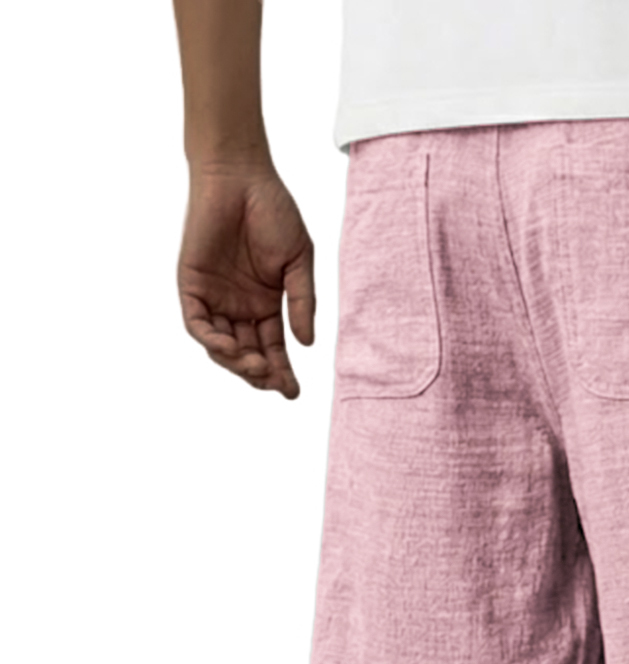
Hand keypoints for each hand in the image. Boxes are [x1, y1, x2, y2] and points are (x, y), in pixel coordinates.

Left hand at [178, 158, 315, 397]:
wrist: (240, 175)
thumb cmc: (273, 211)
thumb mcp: (299, 262)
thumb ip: (301, 301)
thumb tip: (306, 344)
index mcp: (266, 305)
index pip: (273, 349)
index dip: (282, 373)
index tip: (293, 391)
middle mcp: (239, 307)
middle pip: (247, 355)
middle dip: (261, 374)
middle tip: (275, 381)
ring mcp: (215, 298)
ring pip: (221, 347)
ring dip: (238, 363)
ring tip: (257, 366)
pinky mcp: (192, 285)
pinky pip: (198, 324)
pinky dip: (211, 341)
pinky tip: (229, 349)